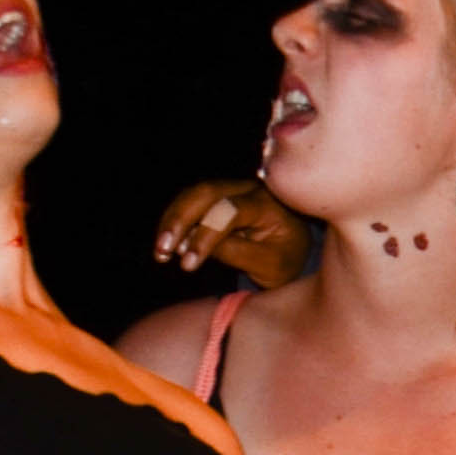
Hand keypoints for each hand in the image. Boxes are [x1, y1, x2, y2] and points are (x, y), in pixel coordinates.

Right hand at [152, 177, 318, 288]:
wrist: (294, 246)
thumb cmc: (285, 258)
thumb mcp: (271, 266)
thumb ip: (238, 254)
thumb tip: (195, 246)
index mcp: (268, 205)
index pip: (230, 211)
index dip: (205, 236)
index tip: (187, 264)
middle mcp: (249, 188)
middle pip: (207, 192)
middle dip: (180, 220)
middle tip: (163, 250)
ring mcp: (232, 188)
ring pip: (194, 194)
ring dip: (172, 220)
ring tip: (161, 252)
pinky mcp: (219, 195)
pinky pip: (192, 201)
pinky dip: (175, 220)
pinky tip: (166, 244)